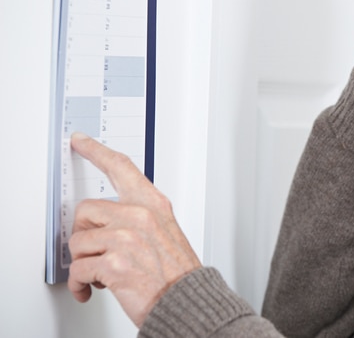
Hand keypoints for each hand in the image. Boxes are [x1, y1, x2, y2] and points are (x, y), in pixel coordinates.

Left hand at [67, 133, 201, 327]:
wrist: (185, 301)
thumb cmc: (175, 273)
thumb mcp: (165, 232)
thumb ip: (137, 218)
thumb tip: (105, 220)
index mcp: (153, 204)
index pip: (121, 167)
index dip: (96, 152)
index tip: (81, 142)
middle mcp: (139, 215)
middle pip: (85, 210)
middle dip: (85, 234)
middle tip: (96, 250)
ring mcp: (126, 237)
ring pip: (77, 242)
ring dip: (83, 263)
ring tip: (101, 273)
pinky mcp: (113, 262)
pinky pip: (77, 269)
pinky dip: (80, 284)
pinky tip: (92, 288)